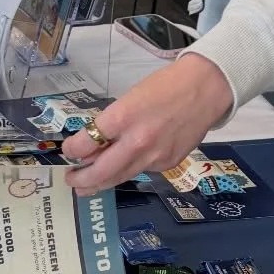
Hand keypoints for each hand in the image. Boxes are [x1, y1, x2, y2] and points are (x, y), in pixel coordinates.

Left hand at [63, 53, 234, 193]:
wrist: (204, 89)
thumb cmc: (164, 87)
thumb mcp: (129, 98)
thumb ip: (111, 124)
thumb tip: (92, 145)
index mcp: (122, 118)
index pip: (85, 144)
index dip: (72, 150)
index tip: (68, 151)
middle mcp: (136, 143)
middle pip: (99, 171)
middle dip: (81, 179)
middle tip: (71, 180)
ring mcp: (154, 157)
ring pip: (119, 178)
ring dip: (100, 183)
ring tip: (88, 186)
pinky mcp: (168, 164)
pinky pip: (141, 171)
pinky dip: (129, 170)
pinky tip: (125, 166)